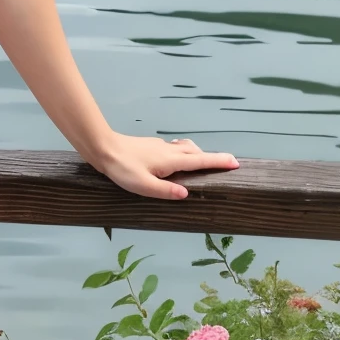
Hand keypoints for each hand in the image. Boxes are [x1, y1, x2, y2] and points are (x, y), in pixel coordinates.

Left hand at [89, 133, 238, 201]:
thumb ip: (165, 190)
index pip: (200, 161)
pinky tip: (176, 158)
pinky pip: (175, 148)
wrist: (103, 148)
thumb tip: (186, 194)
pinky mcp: (151, 146)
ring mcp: (160, 146)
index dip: (219, 162)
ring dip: (198, 154)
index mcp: (171, 161)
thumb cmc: (122, 168)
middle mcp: (169, 151)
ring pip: (186, 148)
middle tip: (225, 164)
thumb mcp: (143, 185)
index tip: (235, 163)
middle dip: (212, 158)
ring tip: (203, 162)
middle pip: (197, 152)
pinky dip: (184, 152)